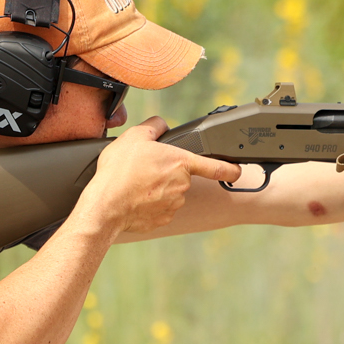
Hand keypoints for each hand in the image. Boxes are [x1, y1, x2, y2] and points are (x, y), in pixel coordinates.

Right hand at [76, 117, 242, 235]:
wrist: (105, 205)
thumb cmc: (119, 172)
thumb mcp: (134, 136)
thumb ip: (154, 126)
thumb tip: (161, 125)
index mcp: (180, 163)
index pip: (215, 167)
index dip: (230, 168)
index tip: (238, 171)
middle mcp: (182, 185)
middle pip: (181, 176)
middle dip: (167, 172)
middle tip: (144, 169)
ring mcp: (174, 205)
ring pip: (170, 193)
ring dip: (158, 188)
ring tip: (135, 184)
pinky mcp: (162, 219)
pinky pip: (160, 208)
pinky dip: (150, 203)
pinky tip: (134, 198)